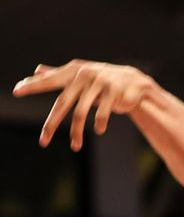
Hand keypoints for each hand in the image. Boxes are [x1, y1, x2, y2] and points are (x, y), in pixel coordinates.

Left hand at [12, 60, 153, 150]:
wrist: (133, 80)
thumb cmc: (102, 80)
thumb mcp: (80, 76)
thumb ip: (59, 74)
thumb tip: (37, 69)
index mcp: (73, 72)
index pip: (50, 81)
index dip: (33, 85)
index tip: (16, 91)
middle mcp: (84, 76)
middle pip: (62, 103)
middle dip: (51, 124)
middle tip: (42, 141)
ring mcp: (100, 83)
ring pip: (81, 112)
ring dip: (76, 132)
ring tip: (75, 147)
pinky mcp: (114, 93)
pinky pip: (101, 113)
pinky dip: (99, 124)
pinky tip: (98, 130)